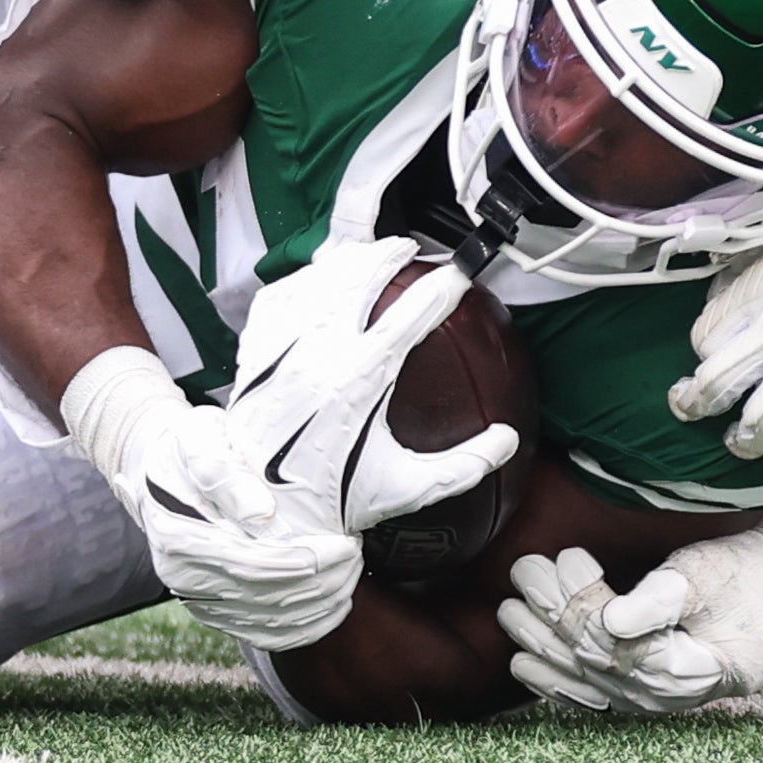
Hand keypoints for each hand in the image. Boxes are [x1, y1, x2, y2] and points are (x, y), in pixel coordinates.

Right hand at [63, 346, 362, 651]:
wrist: (160, 469)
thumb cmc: (187, 446)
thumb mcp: (198, 439)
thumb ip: (223, 472)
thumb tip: (260, 514)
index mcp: (177, 537)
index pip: (253, 565)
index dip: (306, 561)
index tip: (345, 544)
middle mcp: (181, 577)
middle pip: (265, 598)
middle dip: (321, 583)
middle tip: (356, 557)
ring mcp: (196, 599)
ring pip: (268, 623)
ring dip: (319, 606)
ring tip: (351, 576)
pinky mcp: (213, 611)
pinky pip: (263, 635)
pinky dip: (304, 629)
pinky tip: (334, 609)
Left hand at [226, 235, 519, 535]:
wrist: (265, 512)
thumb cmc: (335, 499)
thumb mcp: (406, 488)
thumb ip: (464, 466)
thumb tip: (507, 441)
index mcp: (359, 382)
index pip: (409, 315)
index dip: (440, 289)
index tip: (460, 277)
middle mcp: (318, 355)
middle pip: (358, 278)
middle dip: (389, 255)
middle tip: (410, 250)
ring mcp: (282, 348)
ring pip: (318, 278)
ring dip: (348, 260)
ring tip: (370, 253)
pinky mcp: (256, 351)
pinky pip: (279, 295)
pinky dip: (302, 278)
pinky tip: (317, 278)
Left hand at [501, 475, 762, 716]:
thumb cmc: (752, 579)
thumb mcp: (713, 576)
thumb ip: (663, 599)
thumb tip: (612, 621)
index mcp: (693, 670)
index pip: (618, 646)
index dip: (584, 603)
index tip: (569, 557)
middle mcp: (669, 696)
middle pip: (593, 661)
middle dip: (553, 614)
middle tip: (525, 570)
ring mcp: (655, 700)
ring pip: (585, 680)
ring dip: (543, 644)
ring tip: (511, 608)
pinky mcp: (645, 693)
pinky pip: (591, 696)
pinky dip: (555, 680)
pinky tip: (525, 663)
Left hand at [671, 206, 762, 460]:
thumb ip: (752, 275)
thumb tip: (719, 300)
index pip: (705, 337)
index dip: (703, 354)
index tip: (710, 361)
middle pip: (714, 385)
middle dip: (695, 405)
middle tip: (692, 411)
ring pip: (754, 423)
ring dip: (743, 439)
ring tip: (743, 441)